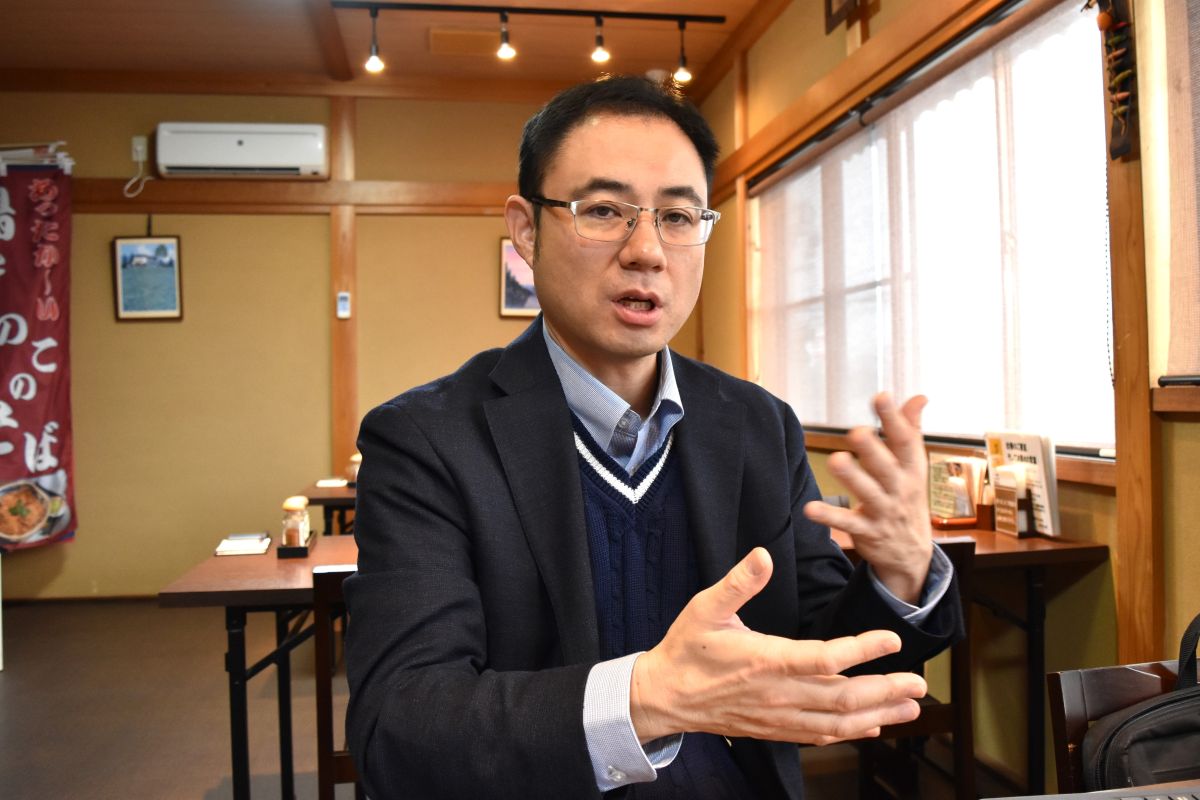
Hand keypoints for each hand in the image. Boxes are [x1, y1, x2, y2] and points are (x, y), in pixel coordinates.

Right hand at [630, 548, 926, 744]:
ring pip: (837, 722)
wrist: (664, 696)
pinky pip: (820, 735)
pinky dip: (851, 731)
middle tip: (919, 683)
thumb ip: (737, 583)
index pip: (825, 659)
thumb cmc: (686, 649)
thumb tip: (762, 555)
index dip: (863, 650)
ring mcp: (778, 716)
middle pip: (843, 698)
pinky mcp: (775, 728)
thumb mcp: (705, 607)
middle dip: (886, 690)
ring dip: (878, 714)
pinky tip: (873, 724)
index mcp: (765, 661)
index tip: (892, 639)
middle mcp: (778, 694)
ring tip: (909, 706)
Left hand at [803, 393, 932, 603]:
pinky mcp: (867, 531)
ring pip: (868, 493)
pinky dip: (829, 517)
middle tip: (856, 431)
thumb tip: (919, 397)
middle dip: (873, 450)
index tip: (881, 396)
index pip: (905, 441)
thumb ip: (911, 430)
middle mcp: (900, 489)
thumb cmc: (908, 498)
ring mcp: (885, 511)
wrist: (912, 555)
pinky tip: (810, 509)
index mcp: (912, 469)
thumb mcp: (914, 467)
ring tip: (835, 459)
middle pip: (887, 467)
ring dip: (852, 477)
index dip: (894, 419)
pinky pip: (848, 523)